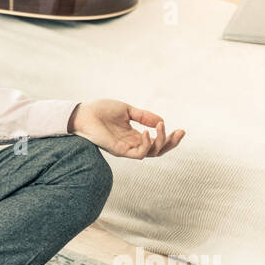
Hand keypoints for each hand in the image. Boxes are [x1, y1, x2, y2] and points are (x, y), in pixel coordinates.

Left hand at [69, 99, 184, 158]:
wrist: (83, 113)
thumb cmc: (100, 110)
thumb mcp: (127, 110)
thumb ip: (144, 116)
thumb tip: (162, 121)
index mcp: (134, 135)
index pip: (156, 142)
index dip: (170, 138)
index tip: (181, 130)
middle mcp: (132, 144)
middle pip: (158, 151)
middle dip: (171, 143)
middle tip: (180, 132)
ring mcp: (126, 148)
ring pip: (151, 153)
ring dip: (161, 141)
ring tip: (162, 127)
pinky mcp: (119, 150)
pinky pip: (138, 154)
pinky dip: (146, 144)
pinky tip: (146, 132)